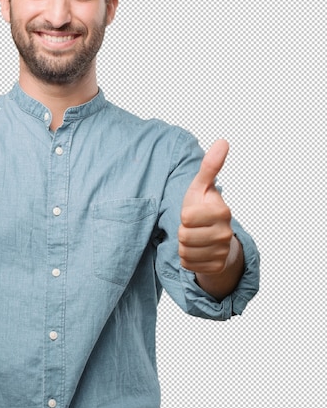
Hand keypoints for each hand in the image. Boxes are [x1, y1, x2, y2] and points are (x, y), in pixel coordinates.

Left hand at [178, 140, 232, 274]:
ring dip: (184, 245)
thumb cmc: (204, 207)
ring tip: (194, 237)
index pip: (186, 217)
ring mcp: (223, 251)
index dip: (184, 215)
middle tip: (193, 226)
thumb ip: (209, 166)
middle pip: (184, 236)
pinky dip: (188, 259)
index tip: (193, 212)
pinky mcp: (217, 266)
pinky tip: (197, 251)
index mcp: (222, 211)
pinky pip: (189, 265)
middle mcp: (225, 233)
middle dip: (182, 231)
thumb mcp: (202, 186)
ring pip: (185, 252)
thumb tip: (222, 141)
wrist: (216, 236)